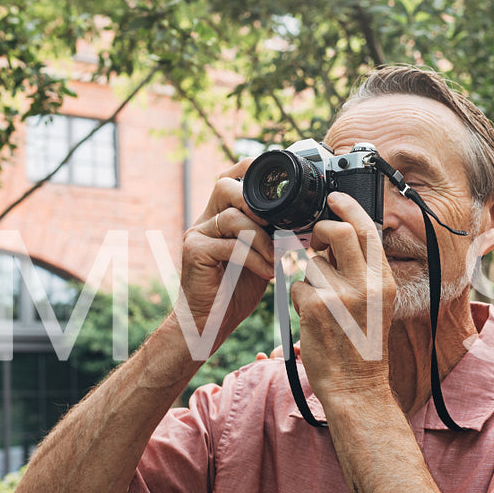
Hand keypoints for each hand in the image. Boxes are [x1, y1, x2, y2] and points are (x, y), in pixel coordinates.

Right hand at [177, 174, 275, 350]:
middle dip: (255, 201)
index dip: (250, 170)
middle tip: (277, 224)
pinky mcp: (194, 251)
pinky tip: (266, 273)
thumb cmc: (234, 289)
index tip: (278, 179)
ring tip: (275, 259)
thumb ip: (270, 234)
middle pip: (225, 186)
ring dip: (261, 238)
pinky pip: (229, 245)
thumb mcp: (260, 255)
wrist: (209, 322)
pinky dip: (254, 258)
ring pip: (232, 216)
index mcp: (220, 215)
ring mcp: (197, 233)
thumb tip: (299, 219)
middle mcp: (205, 219)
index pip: (231, 178)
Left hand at [288, 191, 393, 400]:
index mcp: (383, 280)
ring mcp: (340, 295)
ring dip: (310, 277)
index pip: (368, 230)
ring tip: (321, 302)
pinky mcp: (315, 307)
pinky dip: (300, 298)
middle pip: (338, 231)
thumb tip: (340, 241)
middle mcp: (365, 284)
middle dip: (321, 230)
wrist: (356, 387)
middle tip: (315, 239)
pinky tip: (312, 317)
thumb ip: (363, 272)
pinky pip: (298, 286)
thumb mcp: (377, 304)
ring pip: (313, 262)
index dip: (349, 207)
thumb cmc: (364, 347)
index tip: (335, 197)